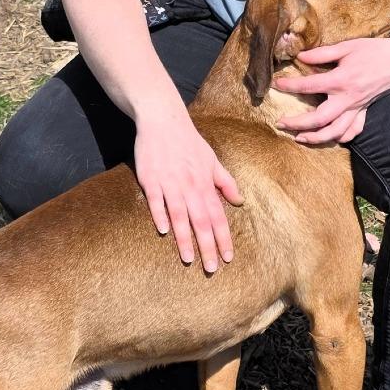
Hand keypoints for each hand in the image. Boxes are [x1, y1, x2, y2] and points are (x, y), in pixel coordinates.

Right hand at [134, 113, 243, 272]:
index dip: (223, 237)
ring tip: (189, 259)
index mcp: (205, 183)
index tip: (228, 257)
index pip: (218, 216)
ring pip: (180, 215)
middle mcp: (190, 186)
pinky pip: (156, 200)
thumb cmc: (189, 141)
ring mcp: (169, 183)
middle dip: (208, 246)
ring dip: (184, 238)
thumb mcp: (212, 160)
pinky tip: (162, 231)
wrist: (163, 120)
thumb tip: (239, 202)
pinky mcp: (150, 179)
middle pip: (202, 221)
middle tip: (212, 269)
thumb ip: (225, 182)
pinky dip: (159, 214)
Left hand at [273, 37, 389, 144]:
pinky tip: (330, 138)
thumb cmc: (373, 51)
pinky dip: (341, 138)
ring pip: (336, 132)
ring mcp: (357, 108)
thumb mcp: (346, 47)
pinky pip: (354, 131)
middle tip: (281, 123)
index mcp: (341, 80)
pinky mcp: (365, 111)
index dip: (290, 86)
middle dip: (298, 124)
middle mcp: (348, 98)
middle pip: (320, 119)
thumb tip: (300, 57)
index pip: (309, 86)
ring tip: (299, 138)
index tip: (276, 85)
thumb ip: (322, 54)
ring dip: (317, 138)